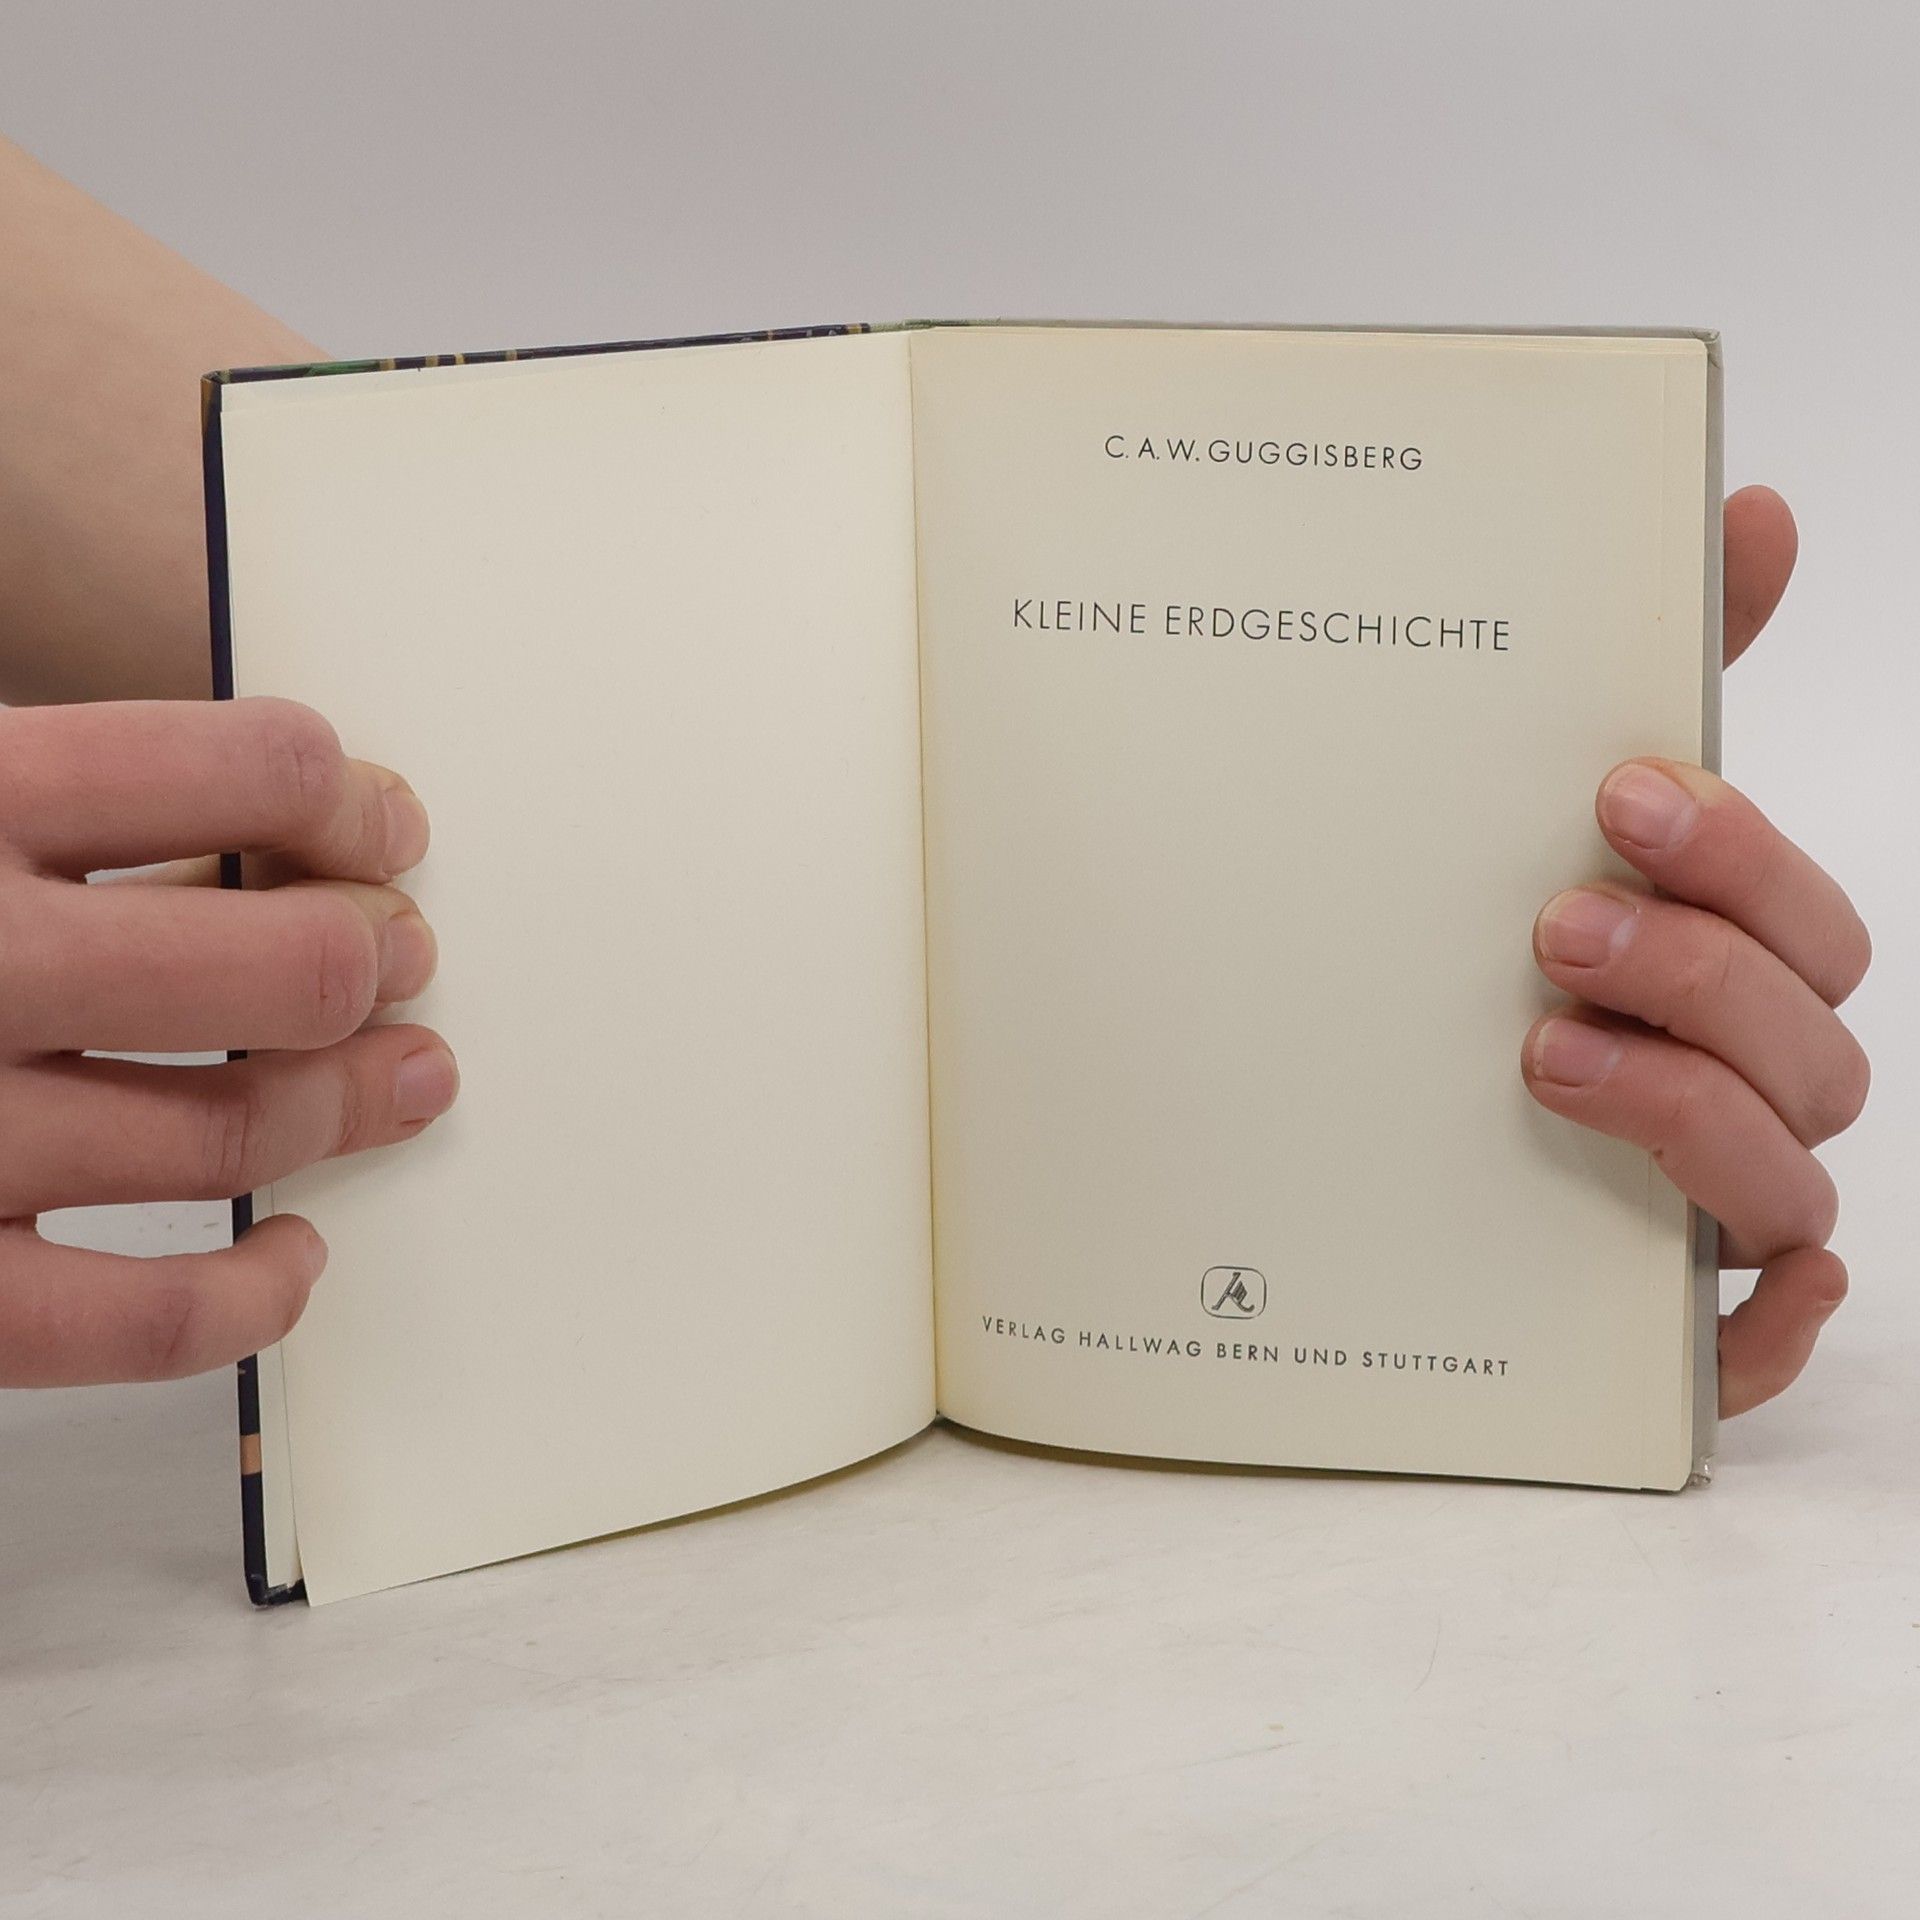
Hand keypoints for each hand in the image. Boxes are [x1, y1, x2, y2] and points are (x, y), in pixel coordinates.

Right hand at [0, 697, 458, 1385]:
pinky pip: (135, 1322)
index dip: (351, 795)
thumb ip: (42, 799)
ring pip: (233, 1135)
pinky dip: (248, 1300)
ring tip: (407, 1077)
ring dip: (354, 1106)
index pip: (245, 765)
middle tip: (406, 956)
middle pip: (277, 965)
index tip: (384, 823)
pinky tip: (295, 1258)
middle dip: (373, 959)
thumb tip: (266, 825)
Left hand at [1522, 486, 1869, 1417]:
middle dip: (1699, 968)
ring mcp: (1705, 1197)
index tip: (1617, 790)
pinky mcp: (1668, 1310)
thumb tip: (1755, 506)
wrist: (1330, 1140)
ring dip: (1691, 1109)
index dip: (1735, 851)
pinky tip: (1733, 1289)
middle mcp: (1733, 1076)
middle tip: (1555, 924)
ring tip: (1544, 1051)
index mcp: (1716, 962)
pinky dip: (1767, 1324)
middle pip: (1811, 1035)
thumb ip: (1645, 679)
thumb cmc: (1477, 962)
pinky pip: (1762, 1335)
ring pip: (1786, 1171)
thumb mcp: (1523, 823)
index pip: (1799, 912)